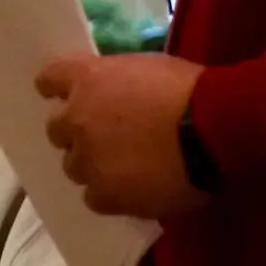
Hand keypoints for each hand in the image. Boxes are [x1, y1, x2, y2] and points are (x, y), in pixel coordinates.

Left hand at [36, 53, 207, 219]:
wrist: (216, 128)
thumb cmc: (192, 90)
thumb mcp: (150, 67)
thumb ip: (119, 81)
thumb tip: (114, 95)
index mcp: (88, 79)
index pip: (49, 79)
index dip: (55, 89)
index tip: (64, 95)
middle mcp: (76, 119)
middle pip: (57, 129)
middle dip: (76, 132)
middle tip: (106, 136)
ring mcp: (87, 160)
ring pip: (73, 167)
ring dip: (92, 165)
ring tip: (125, 168)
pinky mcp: (103, 195)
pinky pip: (93, 198)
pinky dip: (109, 194)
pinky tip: (133, 191)